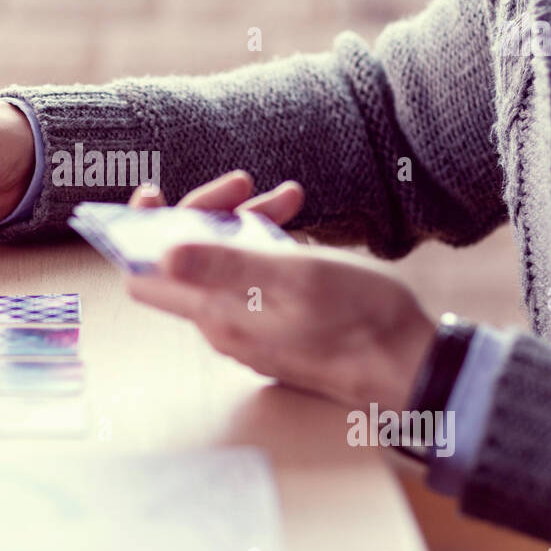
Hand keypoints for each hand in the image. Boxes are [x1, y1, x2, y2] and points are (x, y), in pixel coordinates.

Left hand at [125, 172, 433, 410]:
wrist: (412, 366)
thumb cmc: (362, 321)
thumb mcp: (296, 278)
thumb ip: (227, 266)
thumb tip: (163, 255)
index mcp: (218, 314)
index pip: (145, 274)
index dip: (138, 232)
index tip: (153, 192)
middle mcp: (224, 325)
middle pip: (186, 259)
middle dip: (207, 213)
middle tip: (244, 183)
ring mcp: (250, 327)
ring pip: (225, 263)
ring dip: (247, 224)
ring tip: (289, 197)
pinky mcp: (276, 326)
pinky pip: (254, 279)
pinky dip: (268, 246)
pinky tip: (298, 226)